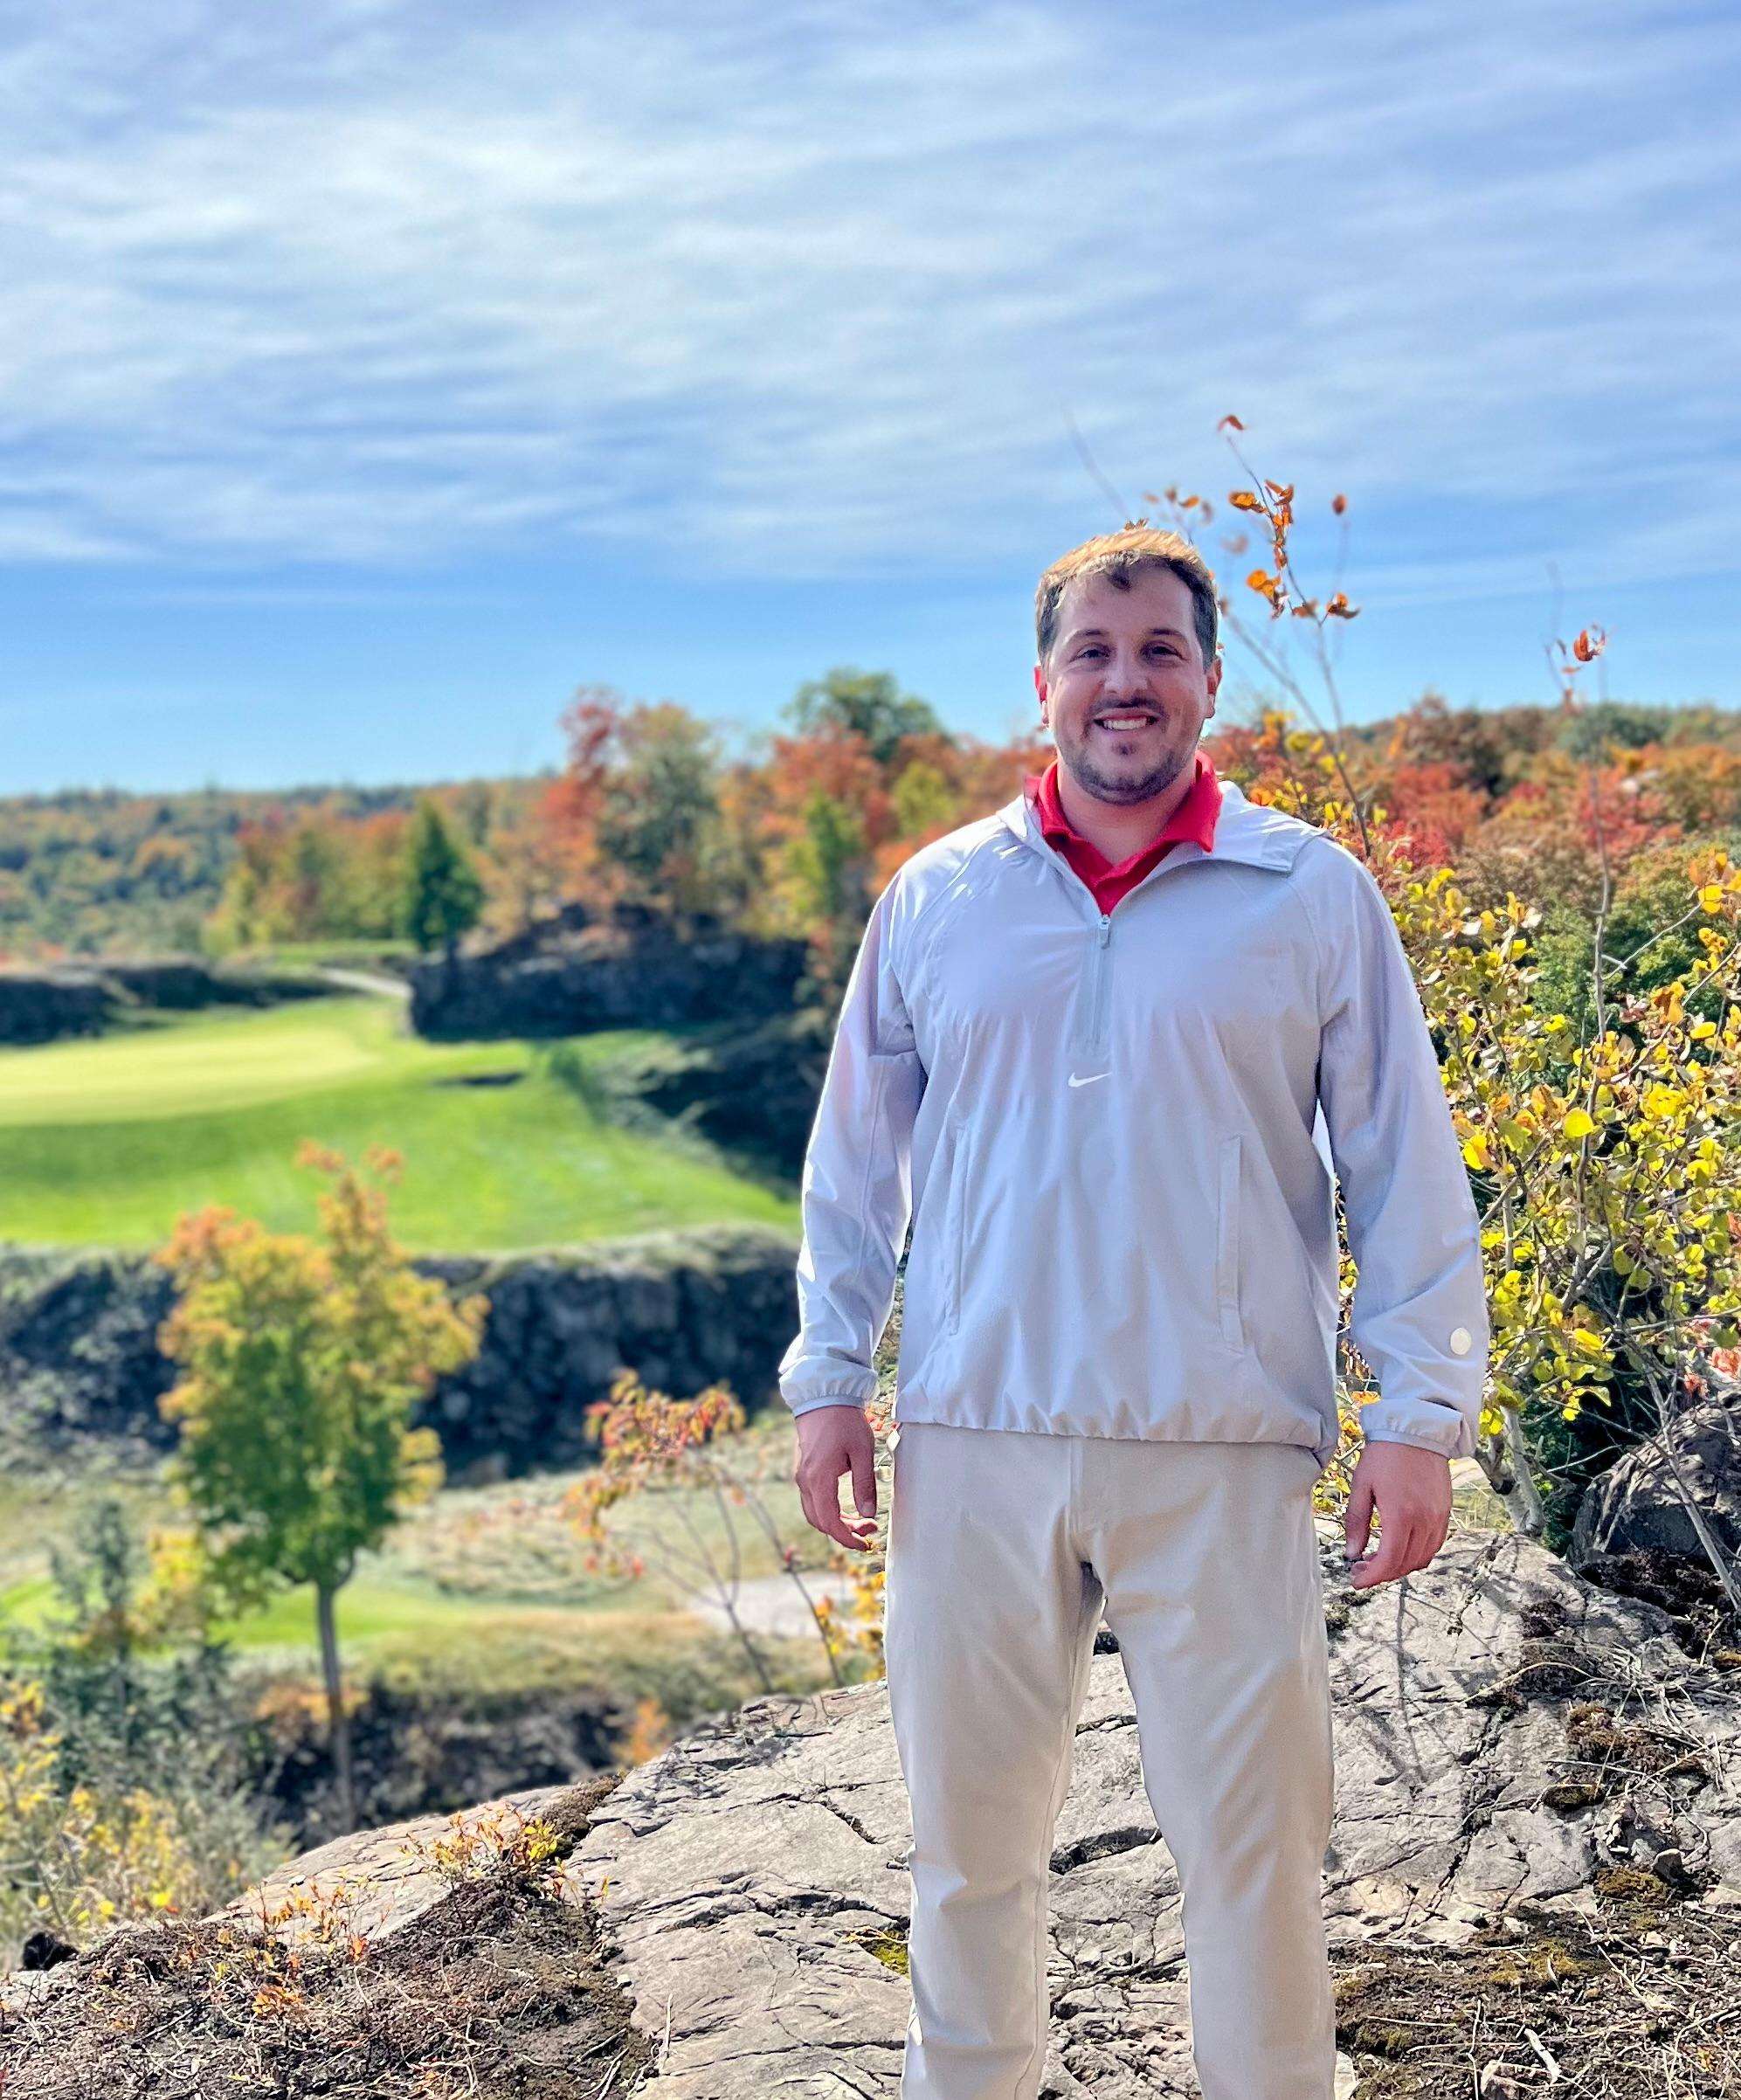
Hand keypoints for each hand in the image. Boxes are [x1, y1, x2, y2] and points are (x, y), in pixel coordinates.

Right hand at [793, 1404, 879, 1551]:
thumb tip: (868, 1514)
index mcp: (819, 1480)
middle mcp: (806, 1481)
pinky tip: (847, 1505)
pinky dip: (829, 1510)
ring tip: (862, 1519)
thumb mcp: (862, 1452)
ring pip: (815, 1512)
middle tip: (869, 1529)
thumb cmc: (844, 1421)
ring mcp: (802, 1476)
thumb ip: (864, 1485)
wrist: (823, 1396)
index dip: (847, 1538)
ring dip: (836, 1522)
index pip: (830, 1522)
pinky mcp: (805, 1470)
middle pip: (820, 1521)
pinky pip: (813, 1500)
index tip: (864, 1544)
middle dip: (844, 1532)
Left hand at [1343, 1441, 1451, 1588]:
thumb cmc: (1386, 1454)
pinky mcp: (1446, 1512)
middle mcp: (1424, 1520)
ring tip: (1378, 1559)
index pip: (1389, 1561)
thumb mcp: (1362, 1485)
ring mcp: (1438, 1517)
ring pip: (1422, 1558)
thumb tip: (1352, 1553)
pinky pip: (1434, 1545)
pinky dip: (1417, 1554)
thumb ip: (1357, 1522)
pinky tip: (1400, 1548)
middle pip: (1405, 1564)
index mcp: (1401, 1515)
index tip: (1357, 1581)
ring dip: (1400, 1566)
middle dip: (1382, 1573)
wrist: (1416, 1431)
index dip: (1372, 1577)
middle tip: (1362, 1569)